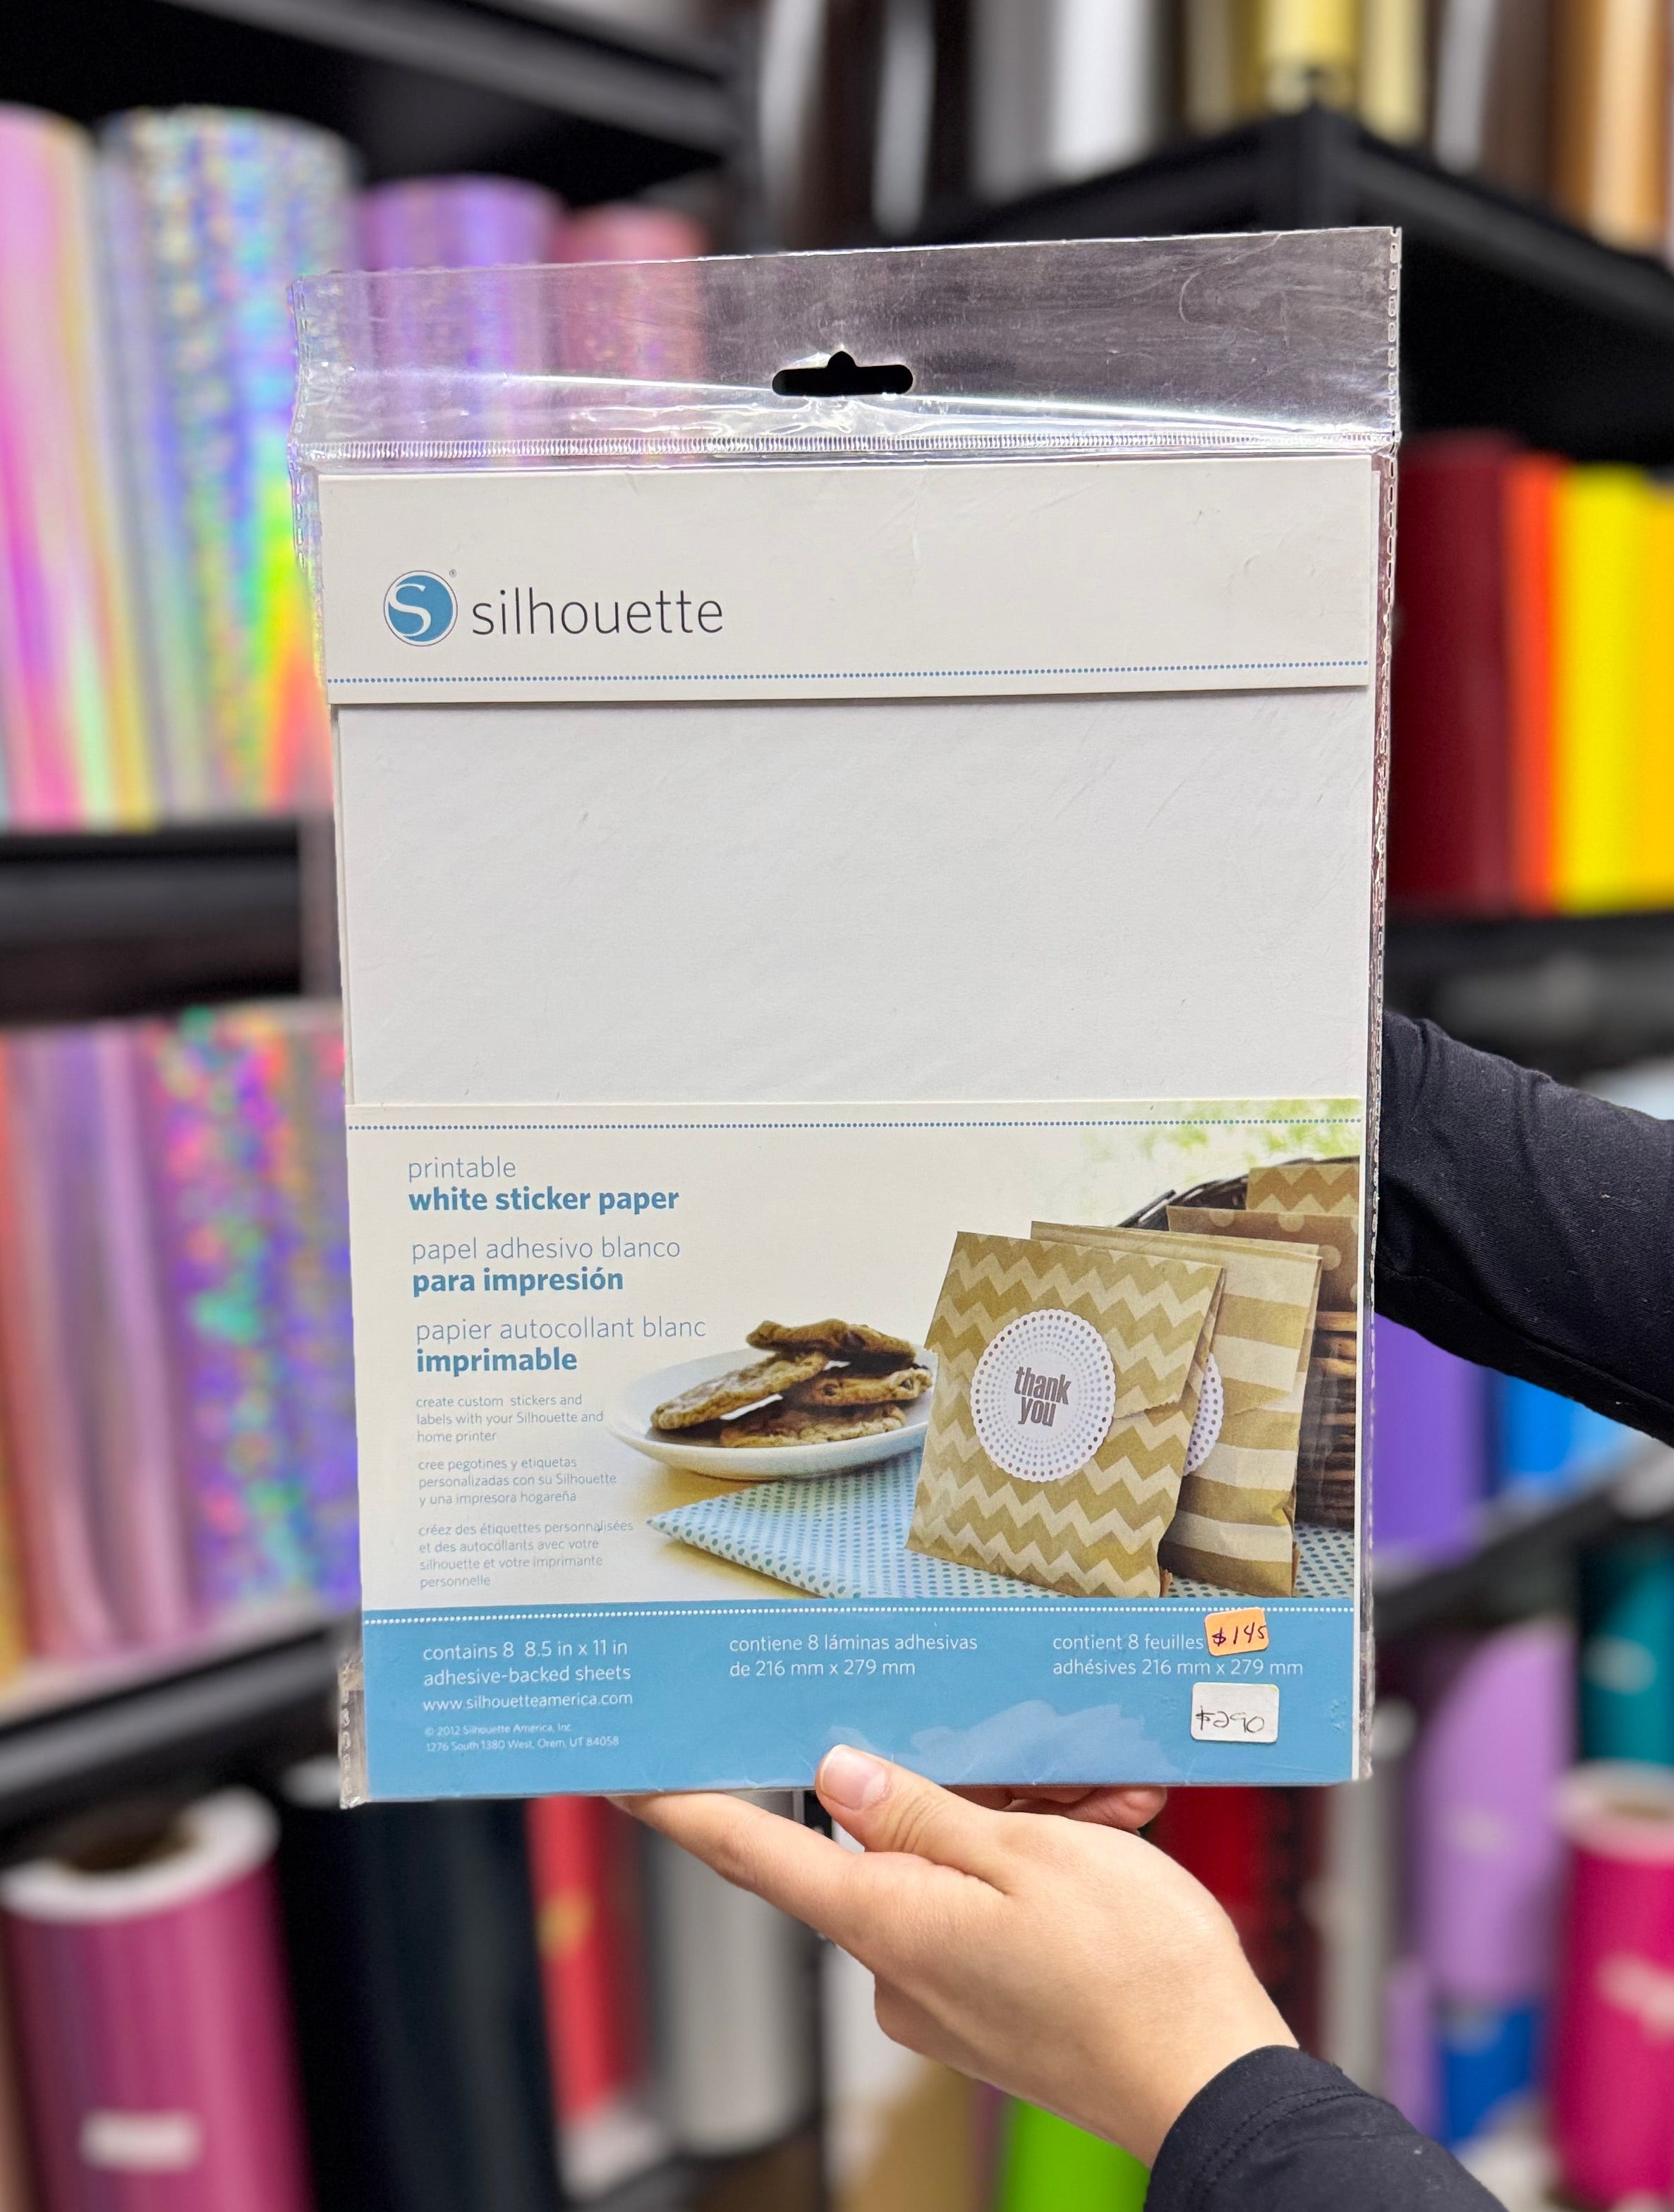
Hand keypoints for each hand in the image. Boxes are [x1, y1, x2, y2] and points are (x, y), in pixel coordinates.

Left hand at [620, 1746, 1292, 2164]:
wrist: (1215, 2087)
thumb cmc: (1136, 1973)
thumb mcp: (1032, 1855)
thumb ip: (924, 1813)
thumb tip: (838, 1777)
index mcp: (890, 1923)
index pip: (756, 1855)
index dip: (689, 1808)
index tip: (633, 1777)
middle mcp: (896, 1970)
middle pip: (879, 1845)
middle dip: (956, 1786)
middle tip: (1048, 1763)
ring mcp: (940, 1997)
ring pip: (947, 1870)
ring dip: (1018, 1826)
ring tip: (1106, 1811)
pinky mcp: (983, 2008)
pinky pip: (981, 1912)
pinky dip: (1034, 1873)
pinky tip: (1101, 1843)